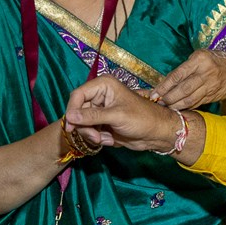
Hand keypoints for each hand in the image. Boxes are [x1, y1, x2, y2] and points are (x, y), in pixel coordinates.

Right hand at [65, 75, 181, 151]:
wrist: (156, 133)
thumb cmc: (142, 118)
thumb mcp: (116, 116)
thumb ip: (92, 116)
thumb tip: (69, 117)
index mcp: (103, 85)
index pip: (77, 95)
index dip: (72, 111)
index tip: (71, 127)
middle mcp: (100, 95)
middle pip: (78, 111)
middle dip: (85, 127)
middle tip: (96, 138)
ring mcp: (100, 109)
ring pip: (82, 123)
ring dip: (91, 134)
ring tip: (105, 139)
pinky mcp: (103, 122)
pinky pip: (90, 130)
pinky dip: (97, 137)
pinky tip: (109, 139)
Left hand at [150, 50, 225, 110]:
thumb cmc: (214, 61)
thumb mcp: (200, 57)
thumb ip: (184, 69)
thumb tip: (165, 83)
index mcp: (200, 59)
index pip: (178, 75)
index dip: (164, 86)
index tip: (154, 93)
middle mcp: (206, 73)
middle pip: (183, 89)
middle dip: (168, 98)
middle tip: (158, 102)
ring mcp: (211, 86)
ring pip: (190, 99)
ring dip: (175, 105)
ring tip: (166, 107)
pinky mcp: (213, 96)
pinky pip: (196, 103)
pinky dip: (185, 107)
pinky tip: (177, 109)